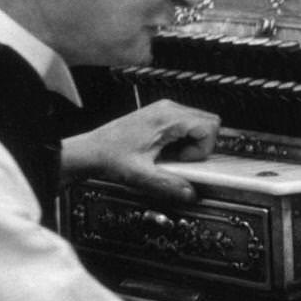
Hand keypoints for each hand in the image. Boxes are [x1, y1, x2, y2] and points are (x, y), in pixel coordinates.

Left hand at [61, 100, 219, 201]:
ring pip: (199, 121)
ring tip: (173, 155)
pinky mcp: (160, 115)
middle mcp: (167, 109)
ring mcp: (164, 110)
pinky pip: (186, 124)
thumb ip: (168, 184)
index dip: (202, 149)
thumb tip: (190, 192)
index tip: (185, 161)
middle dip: (202, 144)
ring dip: (193, 142)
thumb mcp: (141, 175)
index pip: (209, 127)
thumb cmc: (110, 155)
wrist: (91, 150)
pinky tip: (167, 151)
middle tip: (182, 159)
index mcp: (167, 118)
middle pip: (209, 121)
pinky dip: (184, 139)